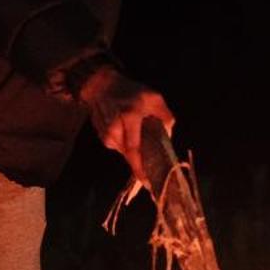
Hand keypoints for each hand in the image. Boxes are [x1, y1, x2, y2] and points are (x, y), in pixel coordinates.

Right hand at [78, 66, 174, 183]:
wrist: (100, 85)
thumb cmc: (129, 90)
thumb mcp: (153, 97)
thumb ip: (165, 116)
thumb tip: (169, 136)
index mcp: (130, 118)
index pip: (134, 150)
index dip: (140, 169)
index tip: (148, 183)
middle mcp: (115, 130)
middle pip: (130, 155)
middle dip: (141, 163)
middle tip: (152, 167)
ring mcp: (106, 135)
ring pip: (125, 152)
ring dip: (134, 150)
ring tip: (138, 135)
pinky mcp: (102, 137)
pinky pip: (119, 147)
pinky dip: (126, 143)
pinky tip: (127, 131)